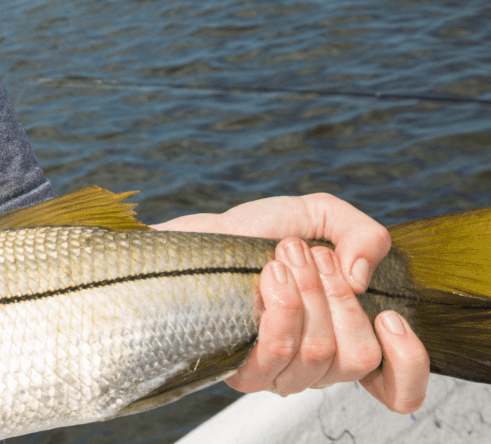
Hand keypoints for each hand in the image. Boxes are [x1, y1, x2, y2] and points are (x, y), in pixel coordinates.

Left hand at [153, 194, 428, 412]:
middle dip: (338, 296)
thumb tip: (362, 279)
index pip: (396, 388)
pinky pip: (278, 350)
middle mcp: (315, 365)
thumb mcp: (319, 215)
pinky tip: (269, 276)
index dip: (408, 362)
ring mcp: (279, 373)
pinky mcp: (241, 370)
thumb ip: (363, 234)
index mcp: (344, 338)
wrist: (195, 239)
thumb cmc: (255, 234)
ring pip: (318, 352)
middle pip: (357, 357)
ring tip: (281, 259)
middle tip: (309, 257)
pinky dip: (280, 304)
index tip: (389, 317)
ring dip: (305, 292)